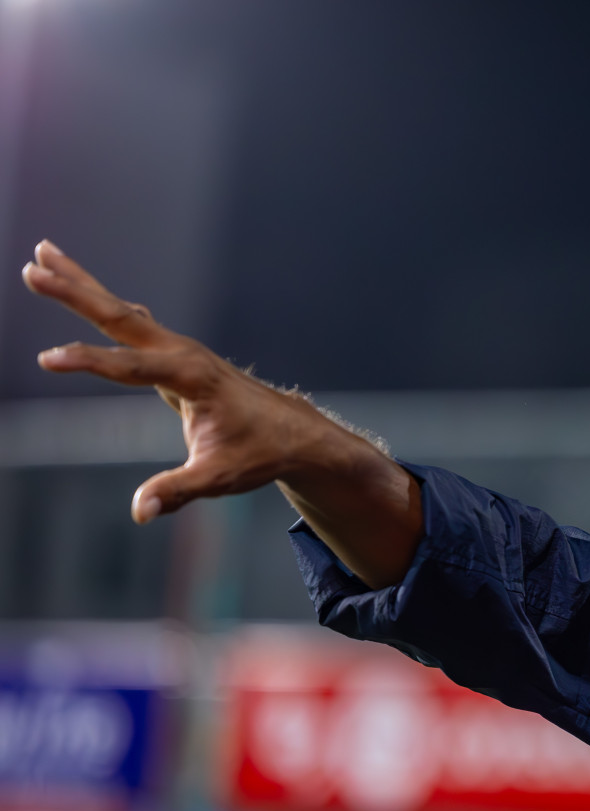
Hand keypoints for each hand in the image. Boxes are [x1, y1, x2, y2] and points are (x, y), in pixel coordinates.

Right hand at [24, 239, 421, 586]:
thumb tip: (139, 512)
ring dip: (82, 283)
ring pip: (122, 311)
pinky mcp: (175, 354)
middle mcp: (184, 353)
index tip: (45, 358)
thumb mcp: (220, 477)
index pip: (130, 367)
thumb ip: (177, 490)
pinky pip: (131, 322)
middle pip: (121, 317)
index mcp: (193, 378)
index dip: (87, 363)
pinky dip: (101, 302)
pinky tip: (79, 284)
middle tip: (32, 267)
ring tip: (42, 255)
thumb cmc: (260, 453)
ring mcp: (180, 349)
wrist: (294, 433)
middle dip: (76, 293)